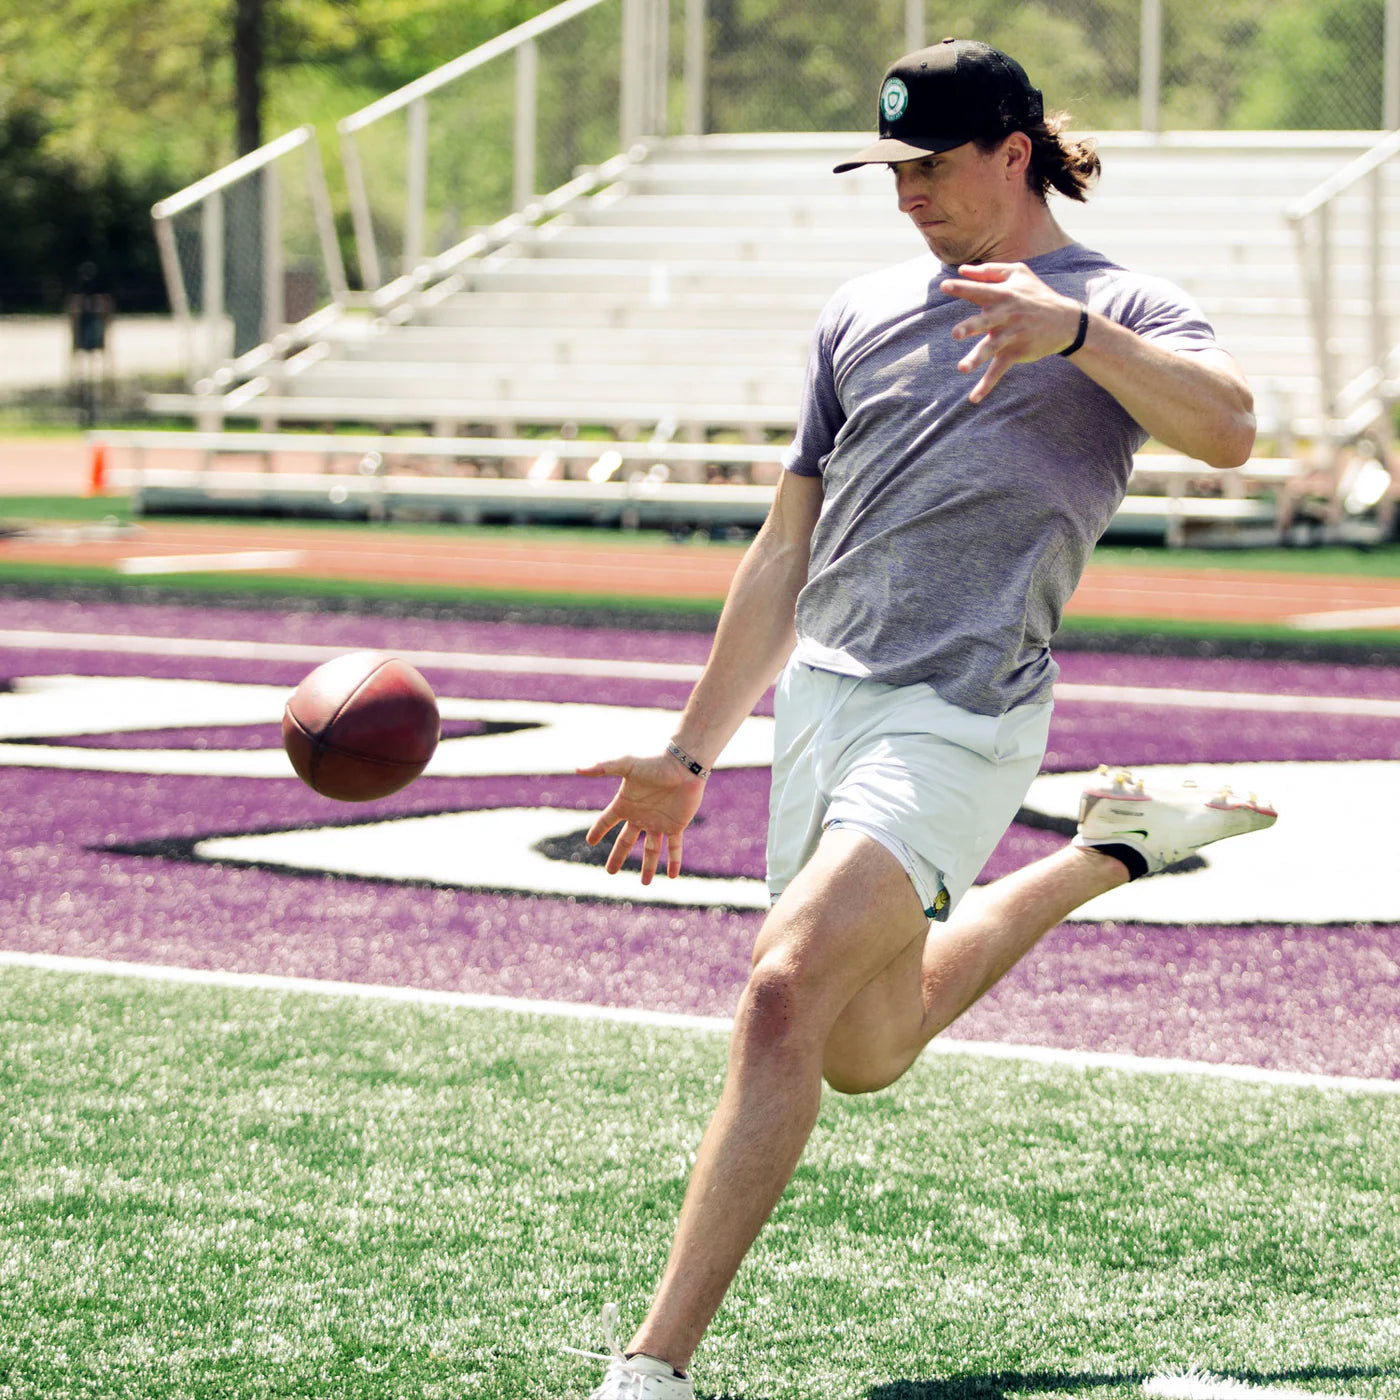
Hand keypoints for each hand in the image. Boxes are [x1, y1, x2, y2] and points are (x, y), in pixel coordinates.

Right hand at [576, 751, 706, 883]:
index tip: (589, 842)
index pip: (607, 821)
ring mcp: (659, 822)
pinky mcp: (676, 825)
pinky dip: (674, 861)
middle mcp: (641, 815)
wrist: (683, 762)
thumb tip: (577, 768)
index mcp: (626, 803)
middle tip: (610, 872)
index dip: (598, 830)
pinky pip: (674, 847)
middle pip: (626, 842)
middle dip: (618, 857)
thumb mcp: (625, 764)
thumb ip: (602, 767)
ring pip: (651, 850)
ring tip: (645, 883)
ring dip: (648, 867)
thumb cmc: (654, 760)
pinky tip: (673, 876)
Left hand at [941, 261, 1086, 402]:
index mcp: (1003, 295)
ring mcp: (1011, 335)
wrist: (1065, 321)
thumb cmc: (1036, 294)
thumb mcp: (1018, 274)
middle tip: (955, 334)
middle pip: (985, 321)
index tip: (944, 285)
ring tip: (962, 369)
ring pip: (992, 348)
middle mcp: (1006, 315)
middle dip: (971, 326)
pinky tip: (974, 399)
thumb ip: (990, 271)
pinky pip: (999, 370)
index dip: (962, 288)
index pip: (980, 290)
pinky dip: (987, 385)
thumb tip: (962, 270)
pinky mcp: (1016, 352)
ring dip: (977, 358)